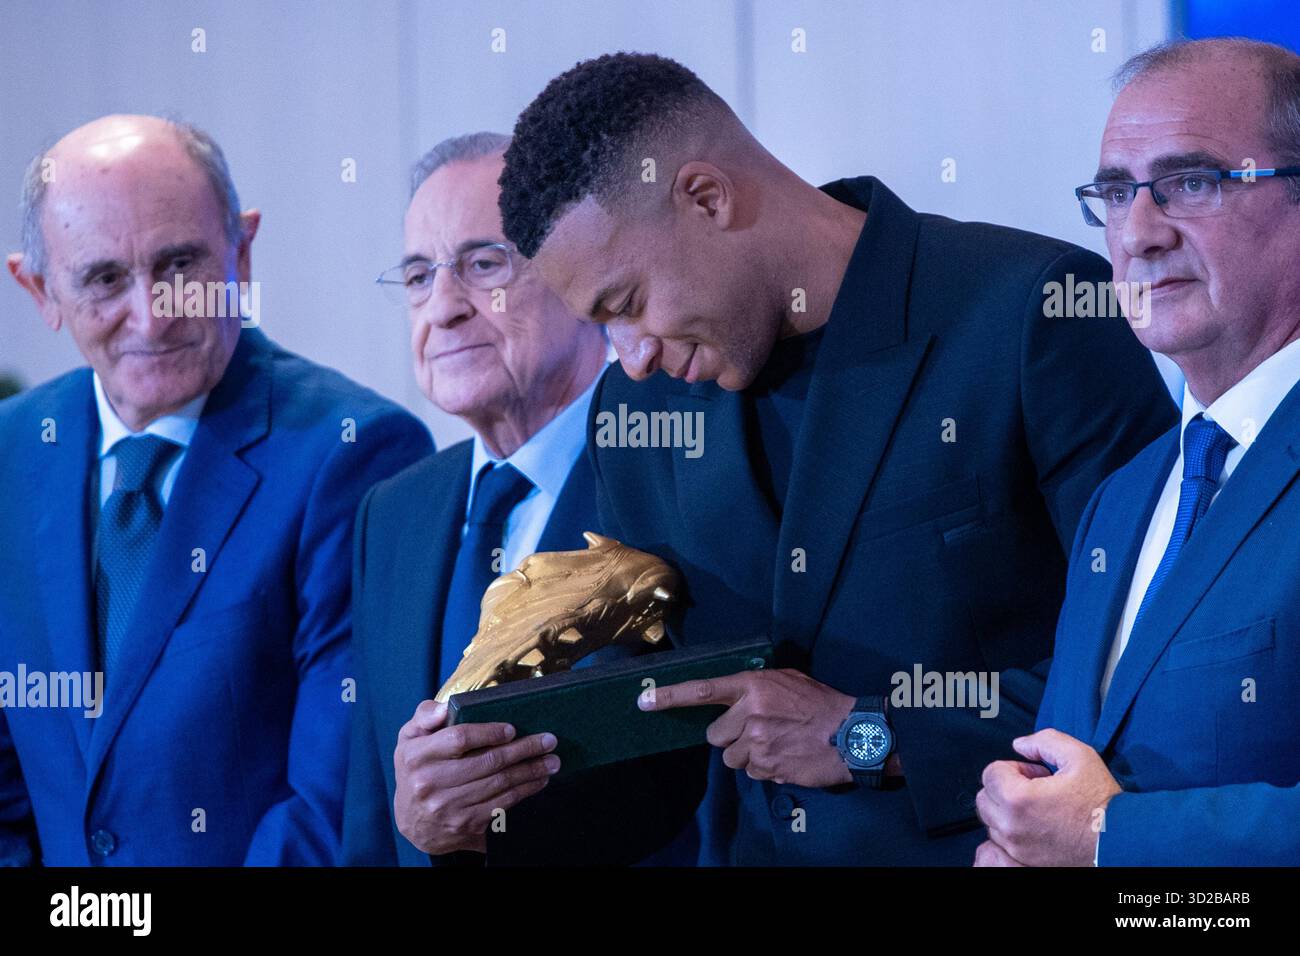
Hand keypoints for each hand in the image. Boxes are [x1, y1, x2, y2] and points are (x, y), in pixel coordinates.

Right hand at [392, 700, 559, 855]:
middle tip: (549, 740)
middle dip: (524, 750)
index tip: (512, 729)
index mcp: (416, 756)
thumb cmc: (417, 768)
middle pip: (487, 762)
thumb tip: (445, 707)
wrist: (412, 820)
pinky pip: (502, 804)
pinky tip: (539, 780)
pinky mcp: (464, 825)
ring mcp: (448, 807)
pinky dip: (525, 791)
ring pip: (499, 785)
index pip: (459, 739)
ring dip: (531, 771)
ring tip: (552, 761)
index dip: (489, 733)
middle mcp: (430, 783)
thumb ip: (426, 716)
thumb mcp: (410, 738)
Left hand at [638, 668, 855, 787]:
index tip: (642, 700)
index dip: (669, 696)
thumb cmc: (821, 703)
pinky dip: (764, 768)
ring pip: (731, 757)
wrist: (852, 734)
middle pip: (714, 735)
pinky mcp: (766, 768)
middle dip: (730, 736)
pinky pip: (751, 773)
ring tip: (776, 744)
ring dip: (748, 754)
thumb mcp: (787, 680)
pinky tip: (785, 757)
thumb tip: (733, 694)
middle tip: (757, 731)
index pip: (702, 690)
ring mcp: (756, 743)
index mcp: (753, 685)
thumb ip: (756, 685)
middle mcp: (749, 713)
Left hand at [974, 728, 1120, 866]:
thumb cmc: (1100, 800)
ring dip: (1007, 810)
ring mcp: (1016, 848)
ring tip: (1040, 808)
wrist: (1122, 840)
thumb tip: (1018, 745)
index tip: (1037, 774)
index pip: (990, 773)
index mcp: (1017, 799)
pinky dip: (1010, 832)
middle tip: (1035, 789)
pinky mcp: (1024, 862)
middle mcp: (1010, 827)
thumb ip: (1044, 741)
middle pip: (985, 797)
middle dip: (1005, 788)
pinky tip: (1036, 826)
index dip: (1015, 768)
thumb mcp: (1079, 756)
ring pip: (991, 821)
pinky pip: (999, 844)